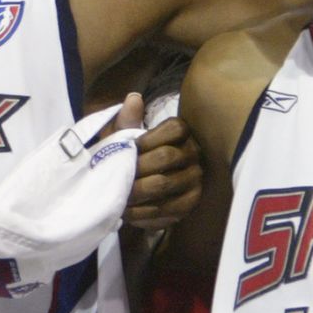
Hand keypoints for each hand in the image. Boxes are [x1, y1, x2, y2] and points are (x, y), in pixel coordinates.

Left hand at [122, 94, 201, 228]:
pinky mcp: (191, 203)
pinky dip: (144, 213)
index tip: (130, 148)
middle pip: (166, 157)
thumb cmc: (131, 155)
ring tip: (118, 197)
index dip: (148, 139)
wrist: (140, 184)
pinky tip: (128, 213)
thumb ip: (127, 120)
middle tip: (117, 177)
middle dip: (137, 168)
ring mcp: (195, 179)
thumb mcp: (124, 136)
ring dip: (137, 192)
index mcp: (182, 132)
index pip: (174, 129)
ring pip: (165, 184)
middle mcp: (195, 153)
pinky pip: (168, 209)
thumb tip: (133, 98)